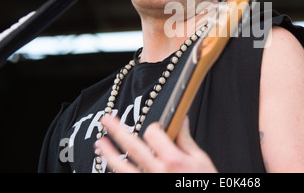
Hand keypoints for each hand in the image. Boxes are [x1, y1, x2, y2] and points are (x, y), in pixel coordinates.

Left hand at [95, 114, 217, 172]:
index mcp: (173, 160)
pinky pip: (127, 180)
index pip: (153, 134)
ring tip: (100, 144)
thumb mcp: (201, 160)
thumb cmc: (203, 183)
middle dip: (117, 131)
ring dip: (108, 154)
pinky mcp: (146, 190)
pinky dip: (118, 173)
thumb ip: (186, 140)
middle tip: (106, 119)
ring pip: (122, 168)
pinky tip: (112, 167)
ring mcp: (148, 182)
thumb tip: (182, 120)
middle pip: (131, 147)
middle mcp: (157, 172)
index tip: (156, 128)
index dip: (153, 127)